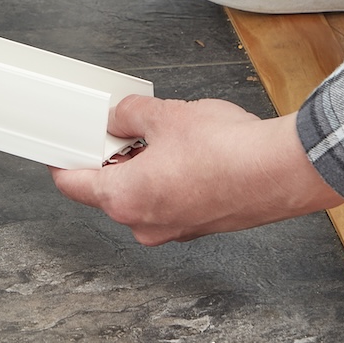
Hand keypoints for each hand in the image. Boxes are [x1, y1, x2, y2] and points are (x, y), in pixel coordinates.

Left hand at [52, 96, 343, 244]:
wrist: (281, 170)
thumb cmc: (227, 150)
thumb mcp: (165, 115)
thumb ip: (129, 114)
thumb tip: (119, 116)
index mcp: (124, 198)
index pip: (72, 184)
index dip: (64, 159)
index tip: (62, 148)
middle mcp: (145, 223)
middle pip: (107, 191)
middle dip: (112, 158)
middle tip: (120, 129)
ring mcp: (174, 229)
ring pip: (142, 196)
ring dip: (143, 168)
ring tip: (164, 135)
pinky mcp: (200, 225)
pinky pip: (170, 201)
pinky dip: (169, 179)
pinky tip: (187, 153)